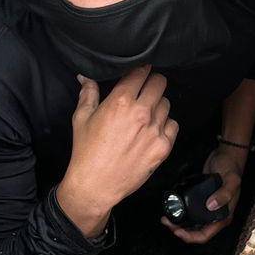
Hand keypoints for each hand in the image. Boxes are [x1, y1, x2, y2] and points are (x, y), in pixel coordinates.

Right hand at [58, 65, 178, 236]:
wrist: (96, 184)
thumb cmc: (86, 151)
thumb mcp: (81, 118)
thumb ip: (88, 93)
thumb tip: (85, 77)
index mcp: (120, 101)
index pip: (141, 72)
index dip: (141, 69)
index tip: (140, 72)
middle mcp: (141, 113)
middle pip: (160, 82)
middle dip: (152, 82)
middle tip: (146, 89)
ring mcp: (155, 130)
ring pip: (167, 103)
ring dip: (158, 104)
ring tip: (147, 113)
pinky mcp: (163, 146)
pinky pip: (173, 125)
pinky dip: (166, 125)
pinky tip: (153, 130)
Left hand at [160, 144, 245, 243]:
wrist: (227, 156)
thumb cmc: (232, 168)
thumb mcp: (231, 180)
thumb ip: (224, 193)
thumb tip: (211, 206)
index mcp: (224, 216)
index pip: (205, 235)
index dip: (190, 237)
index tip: (177, 231)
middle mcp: (215, 215)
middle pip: (195, 231)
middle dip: (180, 230)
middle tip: (167, 222)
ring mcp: (207, 208)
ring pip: (191, 223)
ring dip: (179, 223)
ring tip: (166, 218)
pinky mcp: (201, 199)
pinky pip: (190, 211)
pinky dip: (181, 212)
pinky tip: (172, 208)